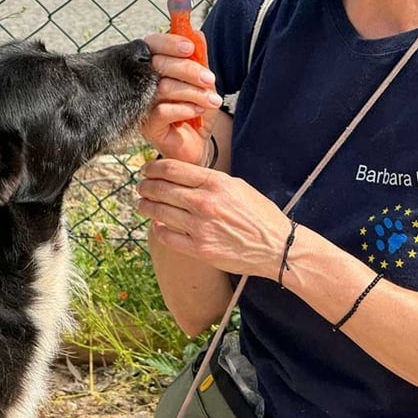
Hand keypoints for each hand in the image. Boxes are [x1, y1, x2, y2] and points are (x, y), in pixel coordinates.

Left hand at [136, 158, 289, 279]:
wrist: (277, 247)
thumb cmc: (259, 215)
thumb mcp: (237, 187)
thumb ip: (210, 180)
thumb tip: (182, 174)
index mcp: (216, 183)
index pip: (173, 169)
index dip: (153, 167)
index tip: (146, 169)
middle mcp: (206, 203)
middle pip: (162, 189)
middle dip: (146, 186)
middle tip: (141, 187)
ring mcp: (201, 227)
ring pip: (160, 212)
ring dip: (146, 206)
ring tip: (142, 204)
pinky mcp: (199, 249)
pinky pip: (168, 237)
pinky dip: (158, 229)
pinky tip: (157, 225)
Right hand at [141, 32, 222, 163]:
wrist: (198, 145)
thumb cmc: (196, 112)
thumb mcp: (203, 83)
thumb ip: (199, 59)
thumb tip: (197, 33)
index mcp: (154, 68)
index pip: (152, 45)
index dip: (169, 43)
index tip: (190, 47)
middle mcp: (142, 84)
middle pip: (158, 65)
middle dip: (188, 70)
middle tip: (210, 79)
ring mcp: (142, 106)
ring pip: (163, 88)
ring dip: (193, 92)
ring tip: (212, 101)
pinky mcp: (147, 127)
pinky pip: (162, 111)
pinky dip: (185, 109)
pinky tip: (197, 112)